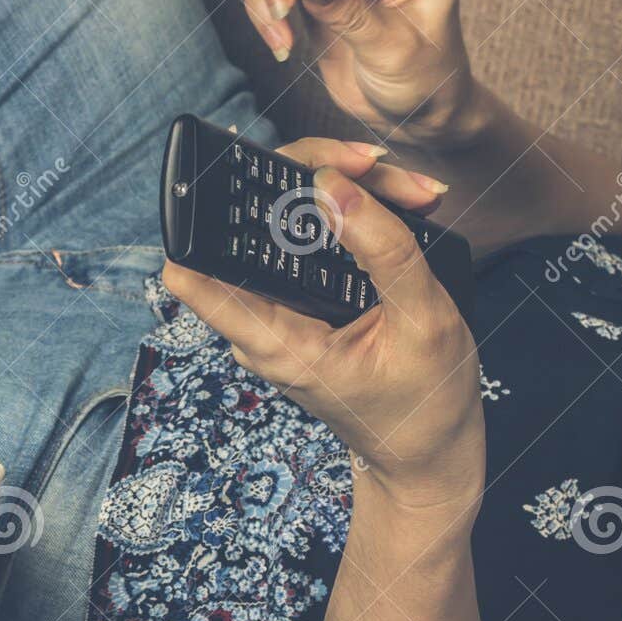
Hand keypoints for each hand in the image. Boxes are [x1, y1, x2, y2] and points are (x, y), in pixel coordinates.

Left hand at [162, 138, 483, 510]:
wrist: (428, 455)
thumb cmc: (428, 403)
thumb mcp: (424, 323)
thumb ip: (382, 251)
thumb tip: (331, 186)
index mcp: (276, 343)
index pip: (193, 270)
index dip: (203, 207)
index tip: (245, 164)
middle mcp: (262, 327)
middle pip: (250, 224)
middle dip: (310, 179)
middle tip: (375, 168)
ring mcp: (279, 316)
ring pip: (285, 227)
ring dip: (342, 194)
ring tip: (411, 192)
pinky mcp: (300, 308)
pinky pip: (307, 247)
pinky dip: (350, 219)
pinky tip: (399, 206)